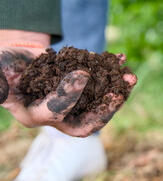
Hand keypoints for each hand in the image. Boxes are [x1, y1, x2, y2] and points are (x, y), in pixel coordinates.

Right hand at [0, 30, 136, 136]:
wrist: (19, 58)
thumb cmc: (3, 67)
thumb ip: (1, 83)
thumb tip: (5, 86)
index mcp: (36, 115)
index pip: (56, 112)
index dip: (69, 96)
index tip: (82, 74)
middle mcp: (59, 115)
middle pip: (87, 122)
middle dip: (105, 109)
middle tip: (119, 95)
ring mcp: (75, 104)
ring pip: (101, 105)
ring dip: (118, 91)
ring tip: (130, 77)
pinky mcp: (84, 89)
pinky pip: (103, 85)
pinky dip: (113, 72)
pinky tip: (121, 58)